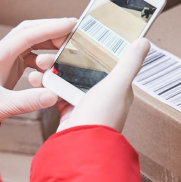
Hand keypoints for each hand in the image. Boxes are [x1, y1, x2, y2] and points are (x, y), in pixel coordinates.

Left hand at [0, 18, 76, 133]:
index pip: (27, 35)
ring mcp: (2, 60)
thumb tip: (53, 96)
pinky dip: (42, 56)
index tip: (71, 24)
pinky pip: (27, 55)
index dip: (50, 28)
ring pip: (28, 42)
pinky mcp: (5, 69)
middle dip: (51, 30)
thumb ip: (25, 102)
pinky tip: (52, 66)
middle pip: (28, 32)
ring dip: (48, 43)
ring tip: (67, 48)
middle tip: (74, 33)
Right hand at [29, 38, 150, 132]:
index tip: (78, 34)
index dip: (93, 46)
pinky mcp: (69, 112)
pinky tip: (36, 79)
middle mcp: (103, 96)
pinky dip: (46, 86)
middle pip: (84, 68)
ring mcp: (85, 105)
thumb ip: (129, 63)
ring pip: (68, 79)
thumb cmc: (102, 119)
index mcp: (118, 88)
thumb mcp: (117, 85)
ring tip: (38, 62)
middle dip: (66, 57)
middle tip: (51, 49)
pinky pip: (57, 94)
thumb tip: (143, 42)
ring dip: (52, 69)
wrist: (79, 147)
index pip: (107, 61)